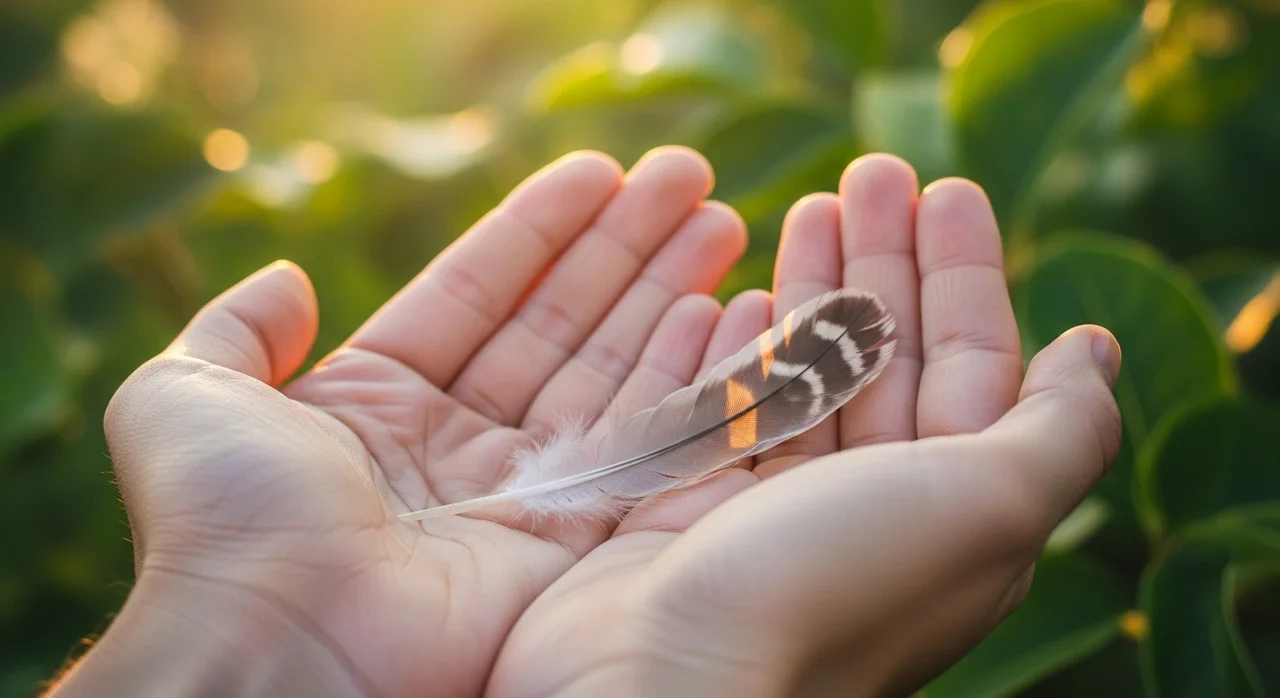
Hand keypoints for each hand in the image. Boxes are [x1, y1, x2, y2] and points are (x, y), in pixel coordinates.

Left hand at [50, 147, 748, 696]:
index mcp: (375, 403)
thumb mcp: (187, 395)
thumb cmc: (226, 520)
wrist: (277, 645)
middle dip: (626, 249)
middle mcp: (456, 446)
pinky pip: (641, 444)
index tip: (600, 171)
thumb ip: (238, 329)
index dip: (539, 230)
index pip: (478, 293)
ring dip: (668, 293)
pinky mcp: (573, 545)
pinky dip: (685, 377)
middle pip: (560, 323)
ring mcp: (520, 496)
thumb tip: (288, 276)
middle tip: (689, 177)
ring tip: (724, 218)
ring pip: (610, 372)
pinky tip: (723, 307)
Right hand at [488, 156, 1122, 696]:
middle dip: (885, 261)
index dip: (966, 275)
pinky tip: (738, 292)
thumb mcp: (988, 506)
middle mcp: (869, 508)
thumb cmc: (834, 589)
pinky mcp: (693, 508)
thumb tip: (1095, 348)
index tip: (946, 189)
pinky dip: (737, 348)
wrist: (664, 684)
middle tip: (871, 170)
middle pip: (887, 357)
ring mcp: (775, 509)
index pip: (971, 366)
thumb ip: (1059, 429)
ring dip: (812, 288)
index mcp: (952, 508)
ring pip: (806, 375)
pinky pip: (727, 409)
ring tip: (807, 202)